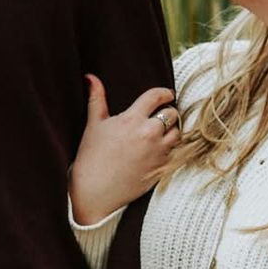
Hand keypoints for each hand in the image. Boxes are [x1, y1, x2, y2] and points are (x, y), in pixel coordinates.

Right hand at [70, 75, 179, 225]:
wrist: (95, 192)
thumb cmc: (91, 157)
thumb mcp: (93, 125)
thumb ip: (96, 98)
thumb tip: (90, 76)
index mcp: (131, 119)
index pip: (157, 96)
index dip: (164, 93)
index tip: (166, 94)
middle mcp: (148, 133)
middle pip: (171, 113)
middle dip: (167, 112)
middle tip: (161, 116)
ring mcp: (157, 152)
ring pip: (177, 132)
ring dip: (172, 130)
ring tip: (162, 133)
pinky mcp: (162, 168)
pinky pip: (176, 151)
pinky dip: (171, 148)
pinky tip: (160, 149)